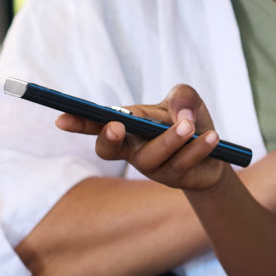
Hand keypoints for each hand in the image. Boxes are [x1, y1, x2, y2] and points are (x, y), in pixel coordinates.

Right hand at [57, 84, 231, 192]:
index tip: (61, 118)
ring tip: (189, 126)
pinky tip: (212, 137)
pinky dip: (198, 149)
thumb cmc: (189, 118)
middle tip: (117, 126)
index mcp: (127, 124)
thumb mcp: (187, 98)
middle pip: (108, 150)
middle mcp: (132, 148)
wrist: (214, 146)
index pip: (96, 122)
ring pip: (150, 157)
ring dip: (169, 140)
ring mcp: (151, 166)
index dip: (77, 122)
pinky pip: (182, 164)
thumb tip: (181, 119)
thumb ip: (181, 97)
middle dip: (108, 138)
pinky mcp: (173, 178)